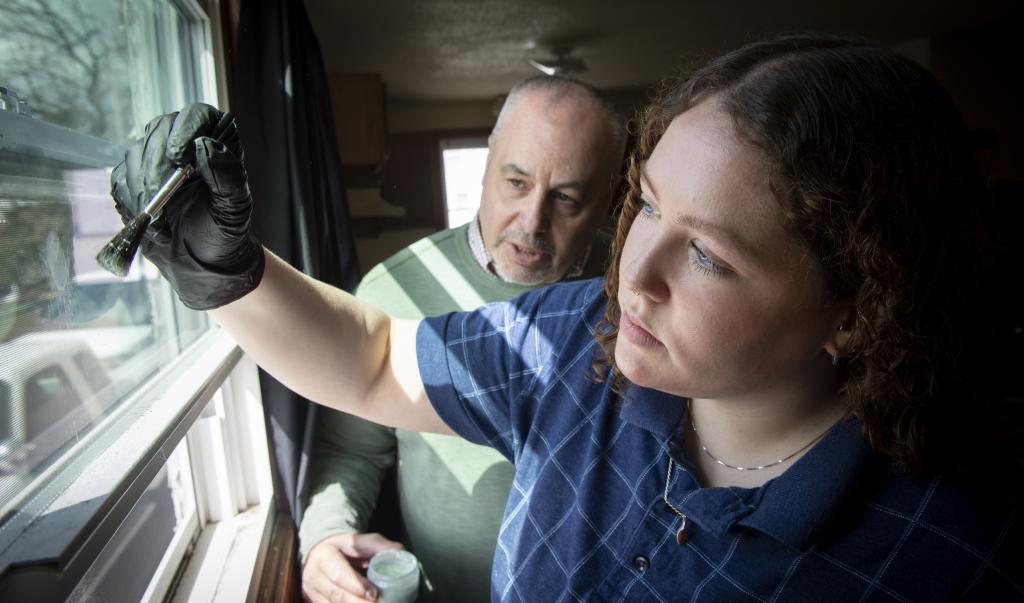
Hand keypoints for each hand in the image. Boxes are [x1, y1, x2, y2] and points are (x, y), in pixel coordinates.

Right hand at [110, 102, 264, 309]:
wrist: (200, 260)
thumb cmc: (224, 231)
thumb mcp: (233, 208)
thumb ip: (227, 176)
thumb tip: (205, 145)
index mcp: (215, 139)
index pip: (197, 115)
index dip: (185, 131)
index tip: (178, 158)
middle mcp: (183, 140)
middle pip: (159, 131)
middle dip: (157, 167)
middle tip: (159, 199)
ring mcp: (154, 156)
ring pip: (135, 154)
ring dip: (143, 190)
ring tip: (160, 224)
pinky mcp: (132, 176)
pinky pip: (121, 178)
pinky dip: (131, 201)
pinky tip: (149, 222)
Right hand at [302, 532, 403, 602]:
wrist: (321, 554)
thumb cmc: (345, 548)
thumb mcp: (360, 541)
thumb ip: (379, 546)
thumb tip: (399, 552)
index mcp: (324, 556)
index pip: (339, 574)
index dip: (357, 585)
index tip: (374, 594)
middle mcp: (313, 575)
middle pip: (337, 595)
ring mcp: (312, 592)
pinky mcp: (314, 602)